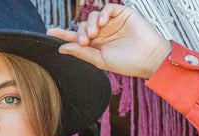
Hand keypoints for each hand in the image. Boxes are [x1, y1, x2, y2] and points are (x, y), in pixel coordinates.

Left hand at [47, 4, 171, 79]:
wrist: (147, 58)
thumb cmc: (126, 63)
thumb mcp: (100, 60)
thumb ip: (81, 53)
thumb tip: (62, 48)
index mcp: (97, 46)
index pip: (77, 38)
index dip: (64, 34)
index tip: (50, 32)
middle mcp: (103, 33)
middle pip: (83, 26)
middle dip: (81, 32)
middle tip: (85, 41)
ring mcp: (112, 23)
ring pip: (93, 16)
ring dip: (90, 23)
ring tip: (95, 34)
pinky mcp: (122, 14)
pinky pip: (107, 8)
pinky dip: (103, 13)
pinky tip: (103, 22)